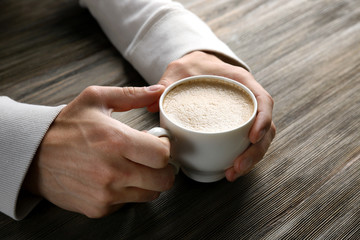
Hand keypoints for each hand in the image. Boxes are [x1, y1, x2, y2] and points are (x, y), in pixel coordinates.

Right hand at [23, 85, 173, 217]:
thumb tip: (159, 91)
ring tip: (134, 167)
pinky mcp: (99, 208)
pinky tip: (115, 178)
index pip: (162, 155)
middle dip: (163, 168)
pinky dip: (128, 192)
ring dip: (148, 182)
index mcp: (116, 141)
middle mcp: (113, 171)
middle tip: (152, 159)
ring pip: (150, 195)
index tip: (158, 143)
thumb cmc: (65, 127)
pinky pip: (129, 203)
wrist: (33, 155)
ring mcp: (106, 193)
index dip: (165, 148)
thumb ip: (131, 95)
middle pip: (163, 181)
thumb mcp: (95, 99)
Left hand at [149, 51, 275, 181]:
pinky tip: (230, 169)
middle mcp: (248, 99)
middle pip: (266, 127)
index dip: (263, 120)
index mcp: (241, 82)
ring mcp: (244, 114)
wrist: (198, 66)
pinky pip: (248, 142)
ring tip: (232, 173)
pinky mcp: (237, 125)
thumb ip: (167, 82)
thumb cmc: (193, 66)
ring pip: (260, 139)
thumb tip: (153, 104)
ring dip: (250, 159)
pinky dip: (242, 156)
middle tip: (236, 167)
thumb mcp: (179, 69)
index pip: (263, 100)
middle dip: (255, 151)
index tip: (253, 138)